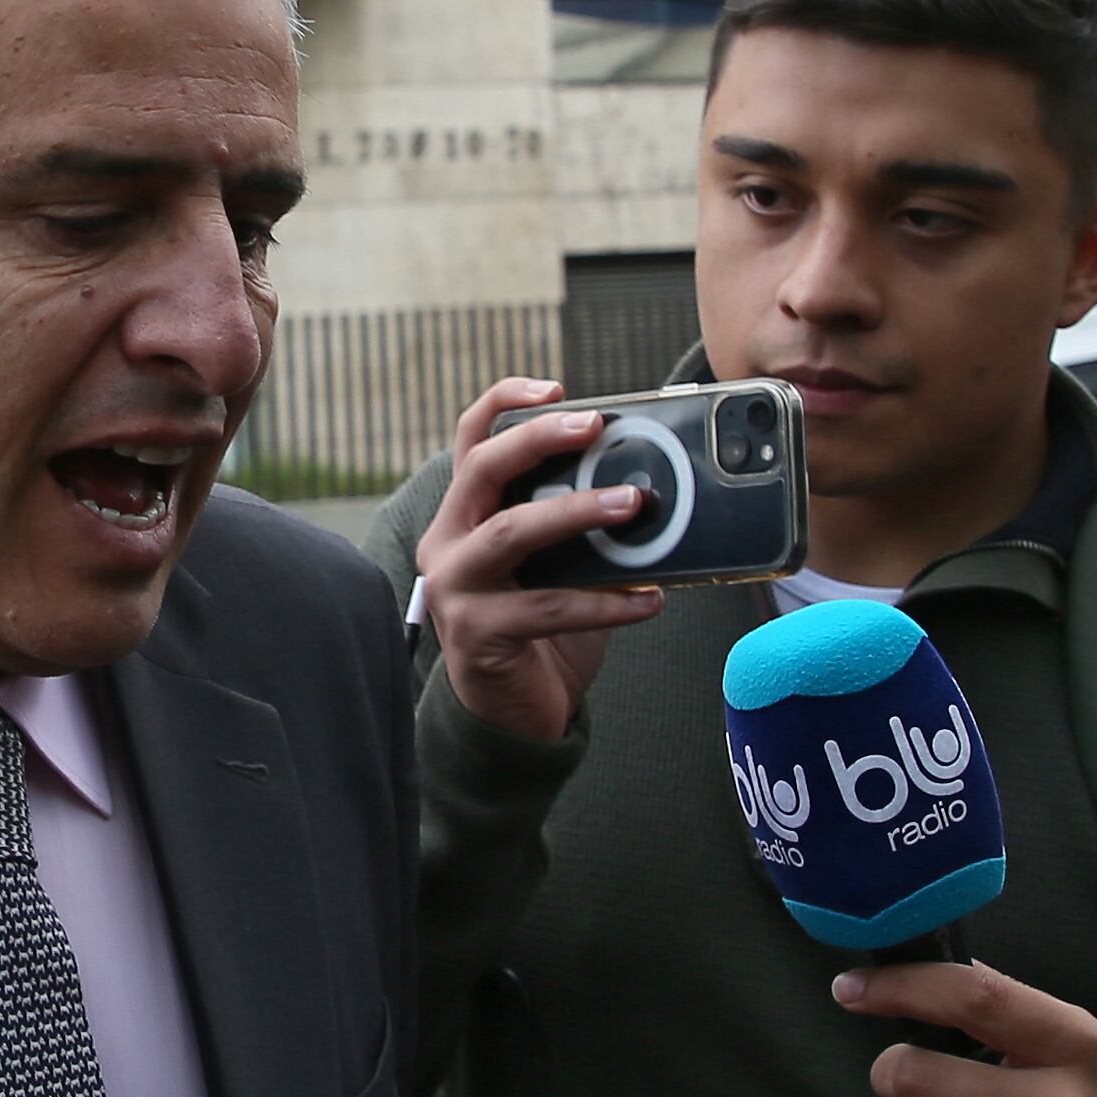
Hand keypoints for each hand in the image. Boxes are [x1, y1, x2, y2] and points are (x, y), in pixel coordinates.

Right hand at [411, 378, 663, 741]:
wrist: (513, 710)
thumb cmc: (540, 625)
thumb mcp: (554, 562)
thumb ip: (574, 522)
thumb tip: (651, 480)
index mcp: (463, 515)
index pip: (470, 440)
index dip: (505, 402)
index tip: (556, 386)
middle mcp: (445, 544)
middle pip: (482, 470)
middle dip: (539, 438)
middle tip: (596, 425)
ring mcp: (453, 589)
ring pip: (510, 532)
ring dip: (575, 511)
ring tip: (633, 503)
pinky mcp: (476, 635)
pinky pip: (546, 608)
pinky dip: (605, 603)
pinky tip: (650, 600)